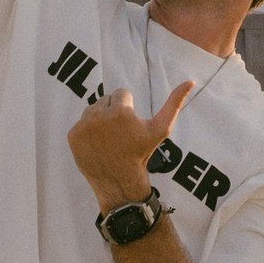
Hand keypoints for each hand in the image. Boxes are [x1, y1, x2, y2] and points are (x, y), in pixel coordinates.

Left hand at [68, 81, 193, 213]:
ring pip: (92, 109)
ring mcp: (83, 126)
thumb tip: (190, 81)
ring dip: (99, 119)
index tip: (129, 126)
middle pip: (106, 100)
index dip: (128, 108)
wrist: (119, 181)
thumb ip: (174, 103)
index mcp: (120, 111)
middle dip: (113, 111)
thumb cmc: (142, 154)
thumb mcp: (161, 129)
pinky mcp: (73, 135)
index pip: (121, 93)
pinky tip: (97, 143)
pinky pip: (81, 122)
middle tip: (119, 133)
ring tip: (108, 137)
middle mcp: (99, 116)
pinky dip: (87, 131)